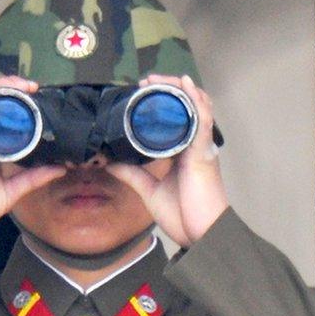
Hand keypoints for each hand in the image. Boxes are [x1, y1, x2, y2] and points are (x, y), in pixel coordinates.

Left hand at [105, 74, 228, 246]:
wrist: (202, 235)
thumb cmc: (185, 215)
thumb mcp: (150, 192)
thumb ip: (132, 175)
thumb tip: (110, 162)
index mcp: (182, 152)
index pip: (174, 119)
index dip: (160, 103)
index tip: (140, 93)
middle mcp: (193, 145)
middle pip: (185, 107)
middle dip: (167, 89)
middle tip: (145, 82)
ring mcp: (200, 147)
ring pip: (195, 107)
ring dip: (177, 89)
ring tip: (158, 79)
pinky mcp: (204, 153)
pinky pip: (202, 120)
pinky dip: (195, 100)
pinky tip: (185, 85)